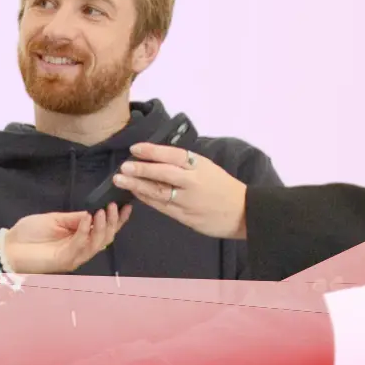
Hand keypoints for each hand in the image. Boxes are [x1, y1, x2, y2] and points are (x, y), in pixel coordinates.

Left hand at [1, 203, 130, 274]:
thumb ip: (75, 218)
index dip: (116, 220)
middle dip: (113, 222)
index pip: (103, 230)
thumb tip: (94, 211)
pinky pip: (79, 245)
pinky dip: (85, 230)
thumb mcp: (55, 219)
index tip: (126, 206)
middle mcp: (80, 249)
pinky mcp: (65, 260)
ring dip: (102, 226)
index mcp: (79, 238)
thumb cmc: (29, 233)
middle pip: (104, 238)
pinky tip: (87, 217)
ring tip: (104, 210)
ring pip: (96, 244)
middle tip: (114, 206)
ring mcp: (73, 256)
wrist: (10, 247)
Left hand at [112, 143, 247, 238]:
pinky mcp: (185, 216)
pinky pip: (162, 206)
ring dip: (137, 186)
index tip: (135, 148)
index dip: (152, 151)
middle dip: (141, 170)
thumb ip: (186, 163)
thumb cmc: (223, 187)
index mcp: (199, 166)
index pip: (173, 155)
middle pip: (163, 174)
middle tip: (123, 166)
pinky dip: (147, 199)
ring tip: (121, 180)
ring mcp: (188, 201)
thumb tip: (159, 156)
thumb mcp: (208, 167)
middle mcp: (193, 182)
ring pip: (159, 192)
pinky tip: (135, 193)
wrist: (242, 212)